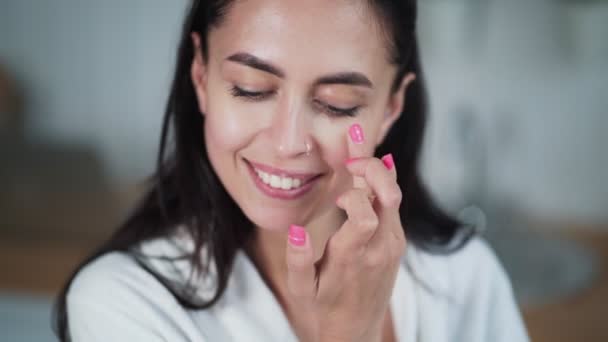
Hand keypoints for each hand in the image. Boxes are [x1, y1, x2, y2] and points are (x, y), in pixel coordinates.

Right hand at [285, 123, 406, 341]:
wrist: (356, 334)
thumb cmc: (324, 310)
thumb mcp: (301, 290)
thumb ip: (298, 261)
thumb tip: (297, 230)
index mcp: (353, 258)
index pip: (364, 214)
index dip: (351, 194)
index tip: (337, 195)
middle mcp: (380, 249)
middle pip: (389, 196)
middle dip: (372, 167)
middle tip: (352, 152)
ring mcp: (393, 246)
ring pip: (394, 197)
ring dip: (378, 172)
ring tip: (356, 153)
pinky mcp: (397, 245)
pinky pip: (395, 207)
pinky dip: (383, 185)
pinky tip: (370, 171)